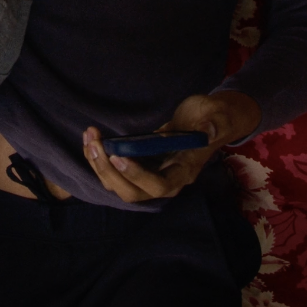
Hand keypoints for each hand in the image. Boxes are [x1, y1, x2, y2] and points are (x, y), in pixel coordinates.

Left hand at [81, 91, 260, 202]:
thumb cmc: (214, 116)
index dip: (137, 175)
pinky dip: (100, 159)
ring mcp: (151, 175)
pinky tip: (92, 140)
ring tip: (90, 138)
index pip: (159, 185)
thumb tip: (208, 130)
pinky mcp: (140, 167)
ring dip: (99, 165)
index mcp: (185, 171)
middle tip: (95, 144)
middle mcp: (167, 180)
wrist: (210, 119)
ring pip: (119, 185)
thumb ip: (213, 123)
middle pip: (133, 192)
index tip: (118, 155)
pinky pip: (115, 173)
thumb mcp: (217, 114)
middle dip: (109, 171)